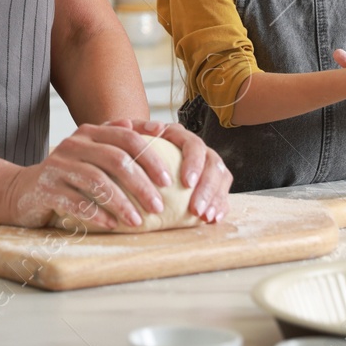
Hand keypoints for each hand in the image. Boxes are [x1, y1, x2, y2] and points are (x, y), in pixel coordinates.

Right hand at [1, 122, 180, 229]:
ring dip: (121, 204)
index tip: (168, 181)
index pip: (127, 137)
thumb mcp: (93, 153)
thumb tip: (158, 128)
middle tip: (159, 207)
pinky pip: (76, 202)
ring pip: (97, 181)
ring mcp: (58, 165)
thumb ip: (122, 140)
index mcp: (90, 132)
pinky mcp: (45, 188)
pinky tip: (112, 226)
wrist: (23, 190)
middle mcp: (74, 144)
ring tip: (138, 222)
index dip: (150, 157)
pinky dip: (97, 215)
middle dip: (141, 185)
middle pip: (116, 159)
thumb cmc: (69, 174)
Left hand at [102, 119, 231, 223]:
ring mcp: (205, 165)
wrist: (132, 159)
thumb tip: (137, 126)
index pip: (194, 145)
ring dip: (215, 198)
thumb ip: (127, 130)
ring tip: (205, 217)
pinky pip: (222, 193)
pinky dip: (220, 206)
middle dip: (208, 188)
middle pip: (213, 163)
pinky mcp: (210, 183)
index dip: (194, 163)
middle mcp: (196, 148)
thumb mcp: (123, 138)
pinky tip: (211, 220)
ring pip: (221, 178)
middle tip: (196, 210)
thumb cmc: (127, 149)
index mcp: (178, 136)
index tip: (186, 183)